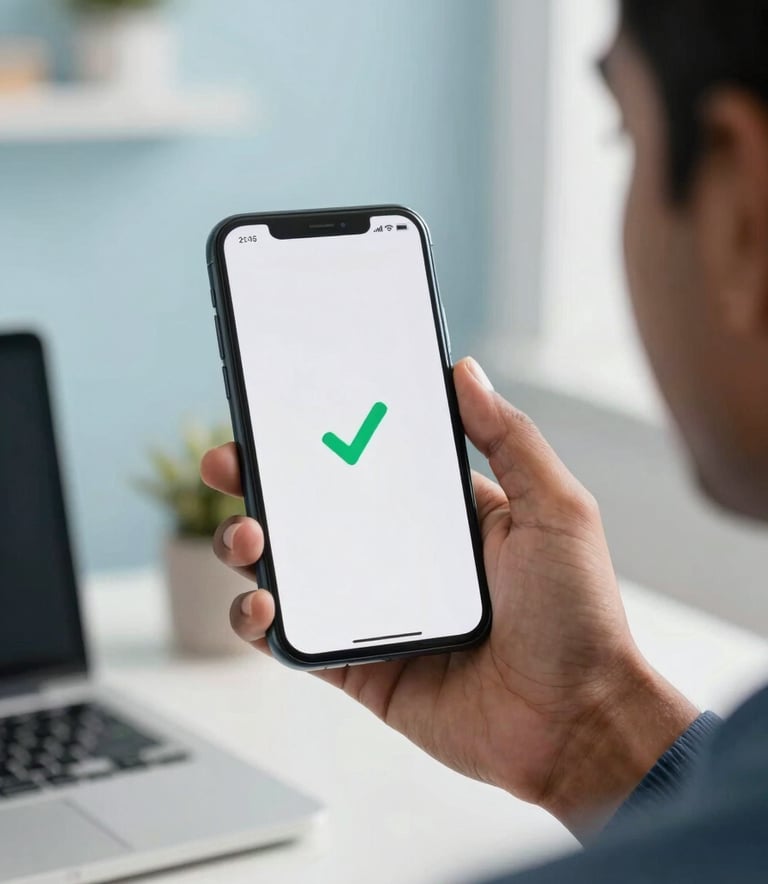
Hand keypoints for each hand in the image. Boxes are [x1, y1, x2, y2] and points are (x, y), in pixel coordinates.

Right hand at [201, 357, 696, 837]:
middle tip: (229, 462)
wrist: (577, 723)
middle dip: (260, 483)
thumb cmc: (578, 615)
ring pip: (290, 570)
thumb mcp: (555, 509)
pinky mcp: (359, 666)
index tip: (280, 410)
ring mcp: (374, 613)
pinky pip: (294, 638)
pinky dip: (259, 620)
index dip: (318, 437)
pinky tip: (261, 601)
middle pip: (312, 511)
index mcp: (439, 516)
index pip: (364, 462)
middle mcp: (400, 558)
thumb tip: (464, 372)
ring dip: (250, 547)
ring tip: (247, 537)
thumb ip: (509, 439)